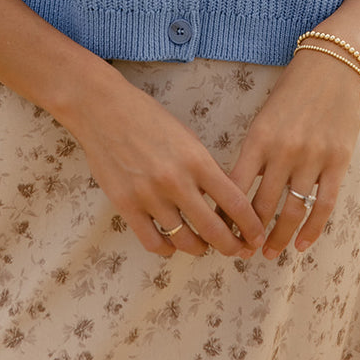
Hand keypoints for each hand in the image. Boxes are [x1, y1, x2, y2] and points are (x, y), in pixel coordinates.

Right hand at [70, 71, 265, 259]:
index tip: (256, 236)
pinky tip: (172, 244)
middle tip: (238, 250)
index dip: (251, 226)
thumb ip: (204, 168)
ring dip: (200, 248)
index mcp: (197, 160)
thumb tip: (224, 200)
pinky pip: (153, 242)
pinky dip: (168, 249)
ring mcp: (149, 196)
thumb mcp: (186, 136)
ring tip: (204, 246)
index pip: (235, 203)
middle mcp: (176, 181)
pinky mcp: (126, 206)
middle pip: (214, 230)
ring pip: (185, 241)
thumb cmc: (148, 117)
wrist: (103, 109)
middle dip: (232, 246)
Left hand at [227, 48, 359, 259]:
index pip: (236, 185)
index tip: (220, 233)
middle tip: (242, 251)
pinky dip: (312, 229)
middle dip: (250, 233)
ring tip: (270, 252)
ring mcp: (312, 157)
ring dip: (279, 237)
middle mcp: (284, 150)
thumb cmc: (291, 92)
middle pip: (262, 204)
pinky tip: (302, 244)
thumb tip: (238, 192)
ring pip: (292, 210)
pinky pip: (323, 204)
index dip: (226, 214)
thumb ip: (255, 152)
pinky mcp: (337, 161)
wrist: (331, 67)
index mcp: (259, 137)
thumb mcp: (264, 117)